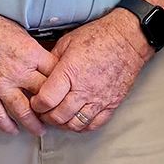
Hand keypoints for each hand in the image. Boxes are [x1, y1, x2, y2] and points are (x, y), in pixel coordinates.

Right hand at [0, 8, 54, 134]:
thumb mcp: (19, 31)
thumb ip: (33, 49)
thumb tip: (45, 59)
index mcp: (31, 54)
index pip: (56, 75)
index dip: (64, 86)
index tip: (66, 93)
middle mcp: (18, 72)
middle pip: (45, 96)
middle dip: (53, 108)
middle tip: (57, 116)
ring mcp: (0, 85)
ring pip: (24, 112)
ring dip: (34, 124)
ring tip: (40, 130)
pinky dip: (7, 126)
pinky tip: (13, 130)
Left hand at [29, 13, 148, 132]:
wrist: (128, 39)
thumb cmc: (99, 37)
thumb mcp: (67, 42)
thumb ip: (51, 61)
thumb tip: (40, 74)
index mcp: (70, 72)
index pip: (47, 100)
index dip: (36, 105)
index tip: (35, 102)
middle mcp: (84, 89)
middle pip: (59, 116)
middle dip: (46, 116)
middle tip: (43, 111)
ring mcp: (99, 99)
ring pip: (75, 124)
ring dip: (63, 124)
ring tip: (58, 116)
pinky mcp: (111, 104)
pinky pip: (94, 124)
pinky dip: (82, 126)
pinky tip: (76, 119)